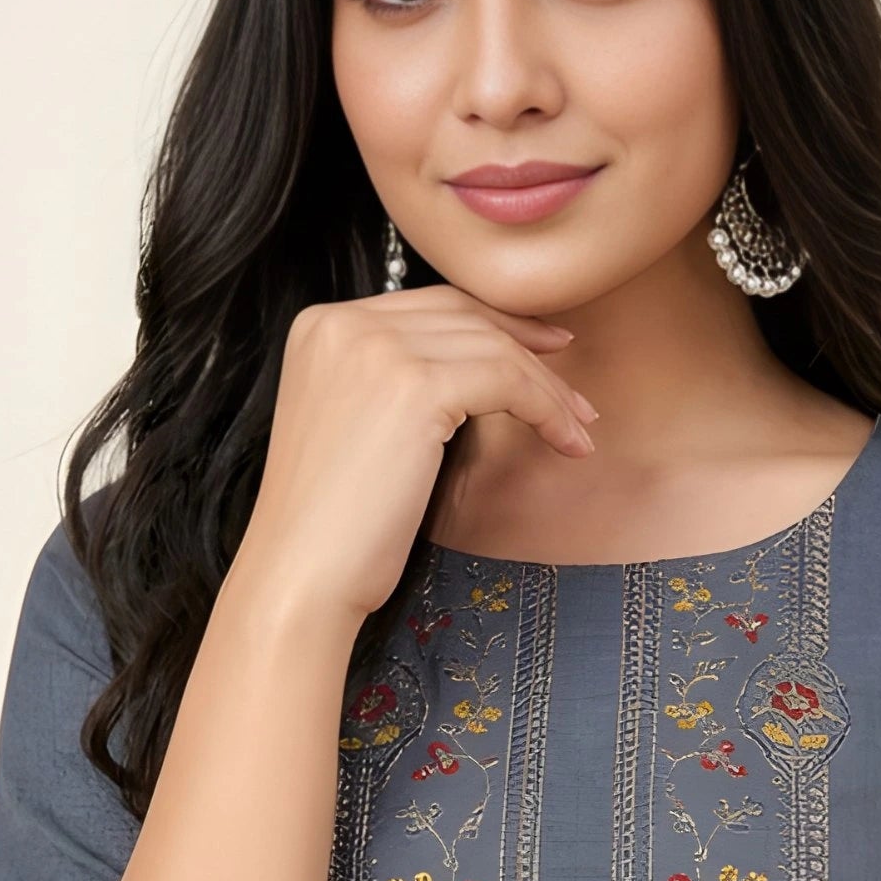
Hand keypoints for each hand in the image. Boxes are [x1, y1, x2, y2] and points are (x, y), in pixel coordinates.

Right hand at [240, 283, 597, 620]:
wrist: (301, 573)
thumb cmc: (333, 524)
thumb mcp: (356, 426)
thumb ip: (394, 380)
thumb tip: (477, 365)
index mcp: (322, 326)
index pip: (431, 306)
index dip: (495, 324)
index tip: (544, 351)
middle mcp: (342, 322)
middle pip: (465, 317)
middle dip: (530, 351)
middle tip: (575, 392)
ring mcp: (375, 348)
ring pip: (493, 348)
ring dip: (548, 390)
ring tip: (579, 430)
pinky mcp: (413, 385)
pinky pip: (506, 380)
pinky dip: (547, 410)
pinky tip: (567, 444)